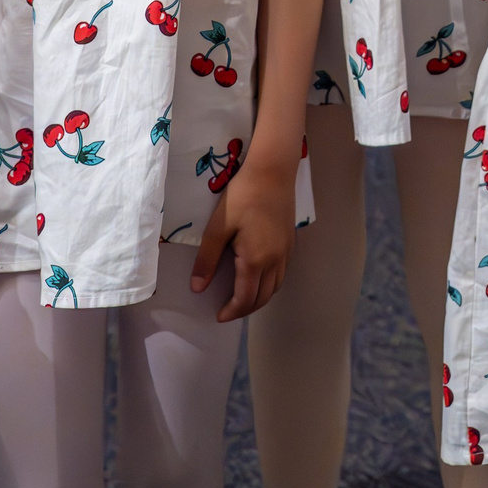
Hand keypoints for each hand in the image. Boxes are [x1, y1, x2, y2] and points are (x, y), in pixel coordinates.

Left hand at [193, 160, 296, 322]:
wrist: (272, 171)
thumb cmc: (242, 196)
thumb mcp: (218, 227)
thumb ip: (207, 260)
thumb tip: (197, 289)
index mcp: (255, 260)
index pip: (245, 298)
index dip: (231, 311)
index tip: (218, 316)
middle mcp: (275, 261)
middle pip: (262, 297)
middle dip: (245, 309)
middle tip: (227, 311)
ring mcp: (285, 252)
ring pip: (275, 287)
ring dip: (259, 299)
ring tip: (241, 299)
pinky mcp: (290, 242)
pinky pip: (281, 274)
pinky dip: (269, 285)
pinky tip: (258, 278)